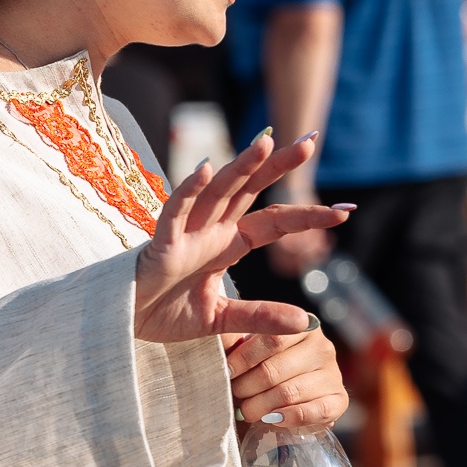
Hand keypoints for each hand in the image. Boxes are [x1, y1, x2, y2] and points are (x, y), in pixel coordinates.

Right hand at [135, 132, 350, 342]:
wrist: (120, 324)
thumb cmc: (165, 313)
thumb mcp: (223, 319)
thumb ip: (261, 316)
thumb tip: (307, 323)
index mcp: (228, 244)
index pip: (275, 221)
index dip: (308, 215)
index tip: (346, 212)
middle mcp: (210, 230)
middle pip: (250, 189)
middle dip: (279, 166)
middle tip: (312, 142)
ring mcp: (185, 233)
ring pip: (217, 192)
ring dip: (240, 167)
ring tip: (266, 143)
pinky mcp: (160, 245)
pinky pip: (175, 213)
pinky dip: (188, 191)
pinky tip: (205, 170)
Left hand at [227, 328, 347, 429]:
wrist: (284, 403)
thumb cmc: (261, 372)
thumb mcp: (249, 351)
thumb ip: (237, 342)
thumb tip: (222, 341)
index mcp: (300, 326)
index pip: (272, 338)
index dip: (245, 358)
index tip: (227, 371)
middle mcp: (322, 346)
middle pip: (276, 369)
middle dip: (248, 386)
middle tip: (235, 395)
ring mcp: (333, 373)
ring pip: (289, 392)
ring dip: (261, 406)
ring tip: (247, 411)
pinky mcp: (339, 400)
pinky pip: (313, 411)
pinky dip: (289, 418)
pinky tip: (273, 420)